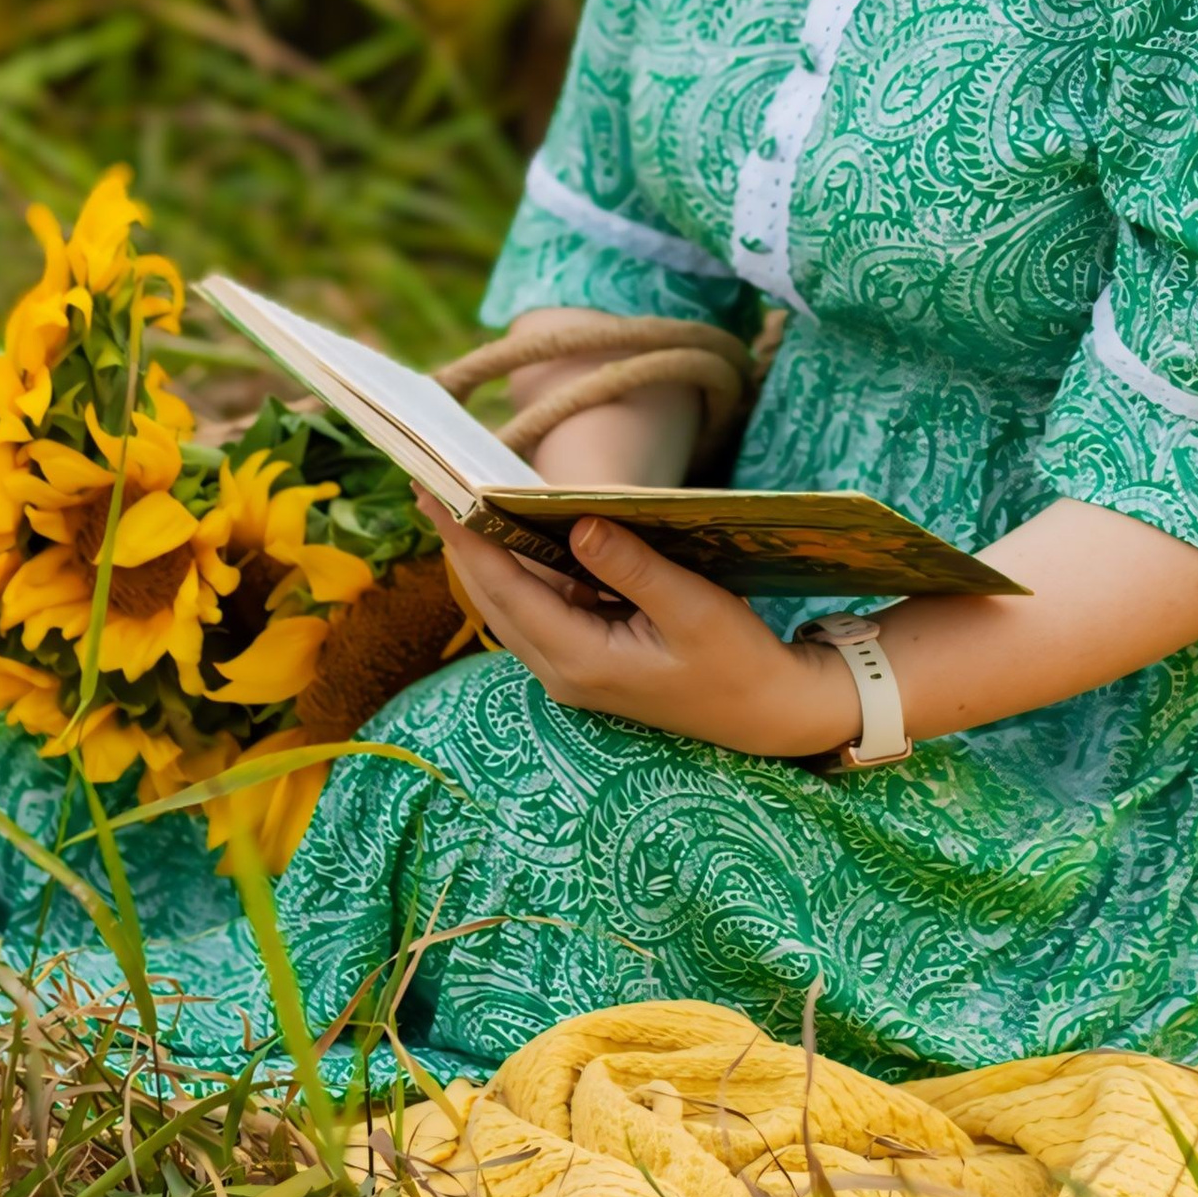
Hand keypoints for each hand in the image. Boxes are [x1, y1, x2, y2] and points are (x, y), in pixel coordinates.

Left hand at [432, 513, 861, 759]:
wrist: (769, 714)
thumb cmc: (739, 662)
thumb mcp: (695, 609)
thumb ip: (633, 567)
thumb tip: (577, 521)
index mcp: (582, 661)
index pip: (507, 589)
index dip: (467, 538)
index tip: (436, 491)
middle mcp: (563, 670)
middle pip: (494, 598)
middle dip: (460, 541)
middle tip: (428, 482)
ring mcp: (572, 669)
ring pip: (510, 605)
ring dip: (483, 555)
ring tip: (457, 500)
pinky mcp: (586, 660)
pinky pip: (538, 609)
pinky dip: (519, 570)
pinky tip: (512, 533)